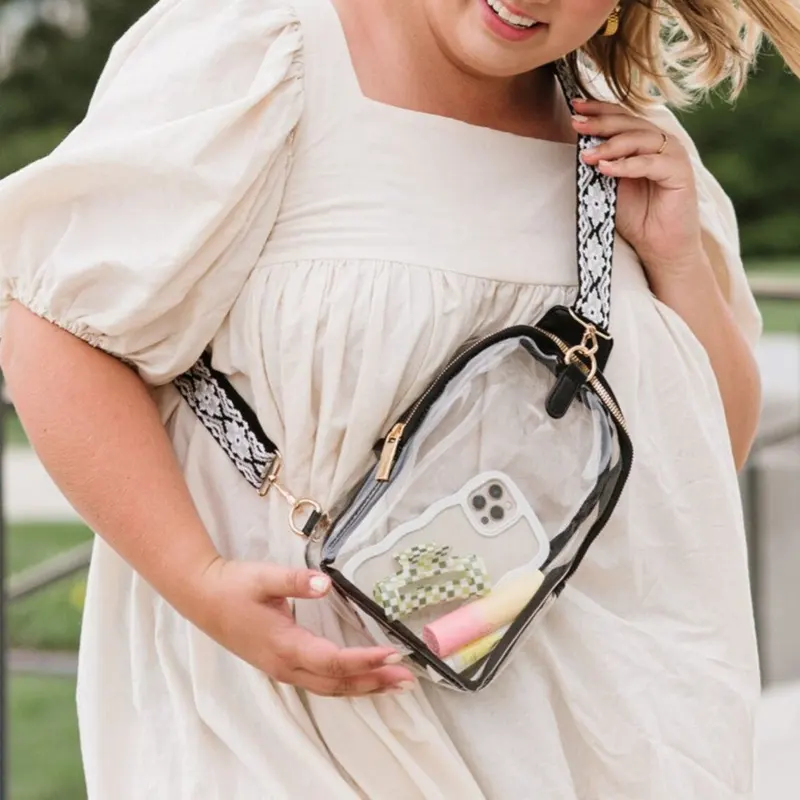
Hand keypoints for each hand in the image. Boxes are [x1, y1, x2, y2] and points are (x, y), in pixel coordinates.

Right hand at [188, 558, 415, 696]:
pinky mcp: (281, 666)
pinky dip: (346, 684)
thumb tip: (325, 583)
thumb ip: (296, 580)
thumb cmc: (234, 586)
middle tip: (408, 678)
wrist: (203, 598)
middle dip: (374, 681)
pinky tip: (361, 680)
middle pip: (337, 683)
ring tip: (394, 684)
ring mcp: (283, 669)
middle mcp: (286, 665)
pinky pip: (320, 683)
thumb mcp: (264, 577)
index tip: (393, 653)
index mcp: (285, 645)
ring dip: (363, 687)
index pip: (333, 661)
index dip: (365, 660)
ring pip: (330, 688)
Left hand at [571, 98, 705, 281]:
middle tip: (575, 123)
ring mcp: (673, 155)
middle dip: (599, 122)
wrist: (659, 246)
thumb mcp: (610, 185)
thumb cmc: (635, 216)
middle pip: (628, 123)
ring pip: (639, 139)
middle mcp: (660, 142)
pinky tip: (605, 169)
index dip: (598, 109)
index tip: (573, 106)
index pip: (620, 117)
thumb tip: (576, 144)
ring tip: (586, 155)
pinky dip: (627, 165)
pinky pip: (650, 163)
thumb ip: (600, 163)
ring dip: (610, 145)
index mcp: (644, 141)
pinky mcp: (680, 172)